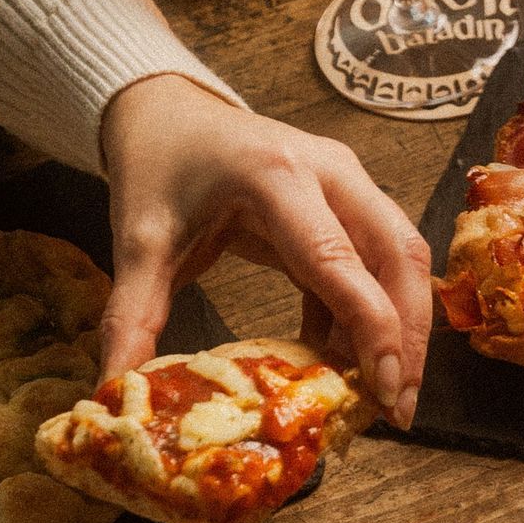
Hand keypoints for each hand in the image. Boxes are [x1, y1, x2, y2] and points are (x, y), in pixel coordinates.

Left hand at [99, 72, 431, 420]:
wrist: (166, 113)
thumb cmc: (157, 170)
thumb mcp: (139, 243)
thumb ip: (132, 317)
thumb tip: (116, 391)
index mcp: (275, 175)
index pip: (341, 259)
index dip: (373, 328)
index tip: (383, 391)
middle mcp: (327, 171)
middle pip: (398, 255)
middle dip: (407, 337)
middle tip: (397, 409)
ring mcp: (346, 181)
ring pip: (402, 256)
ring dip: (402, 327)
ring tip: (385, 395)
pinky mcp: (348, 199)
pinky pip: (377, 260)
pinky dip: (370, 313)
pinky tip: (345, 362)